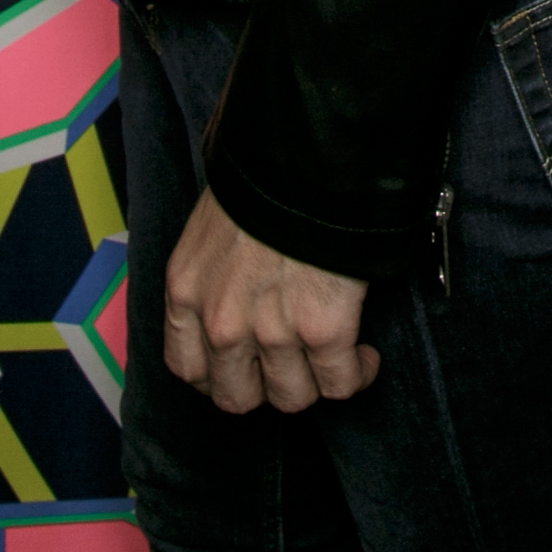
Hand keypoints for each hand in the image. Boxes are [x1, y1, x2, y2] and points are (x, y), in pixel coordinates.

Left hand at [163, 186, 378, 413]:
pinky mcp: (323, 330)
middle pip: (237, 397)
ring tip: (334, 360)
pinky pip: (339, 382)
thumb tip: (238, 290)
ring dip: (315, 382)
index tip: (245, 366)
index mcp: (187, 293)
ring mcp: (271, 331)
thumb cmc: (265, 174)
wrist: (309, 153)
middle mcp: (221, 323)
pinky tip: (364, 357)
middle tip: (290, 364)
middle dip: (266, 386)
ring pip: (292, 397)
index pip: (188, 370)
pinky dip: (356, 374)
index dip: (220, 376)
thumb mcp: (211, 226)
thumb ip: (212, 273)